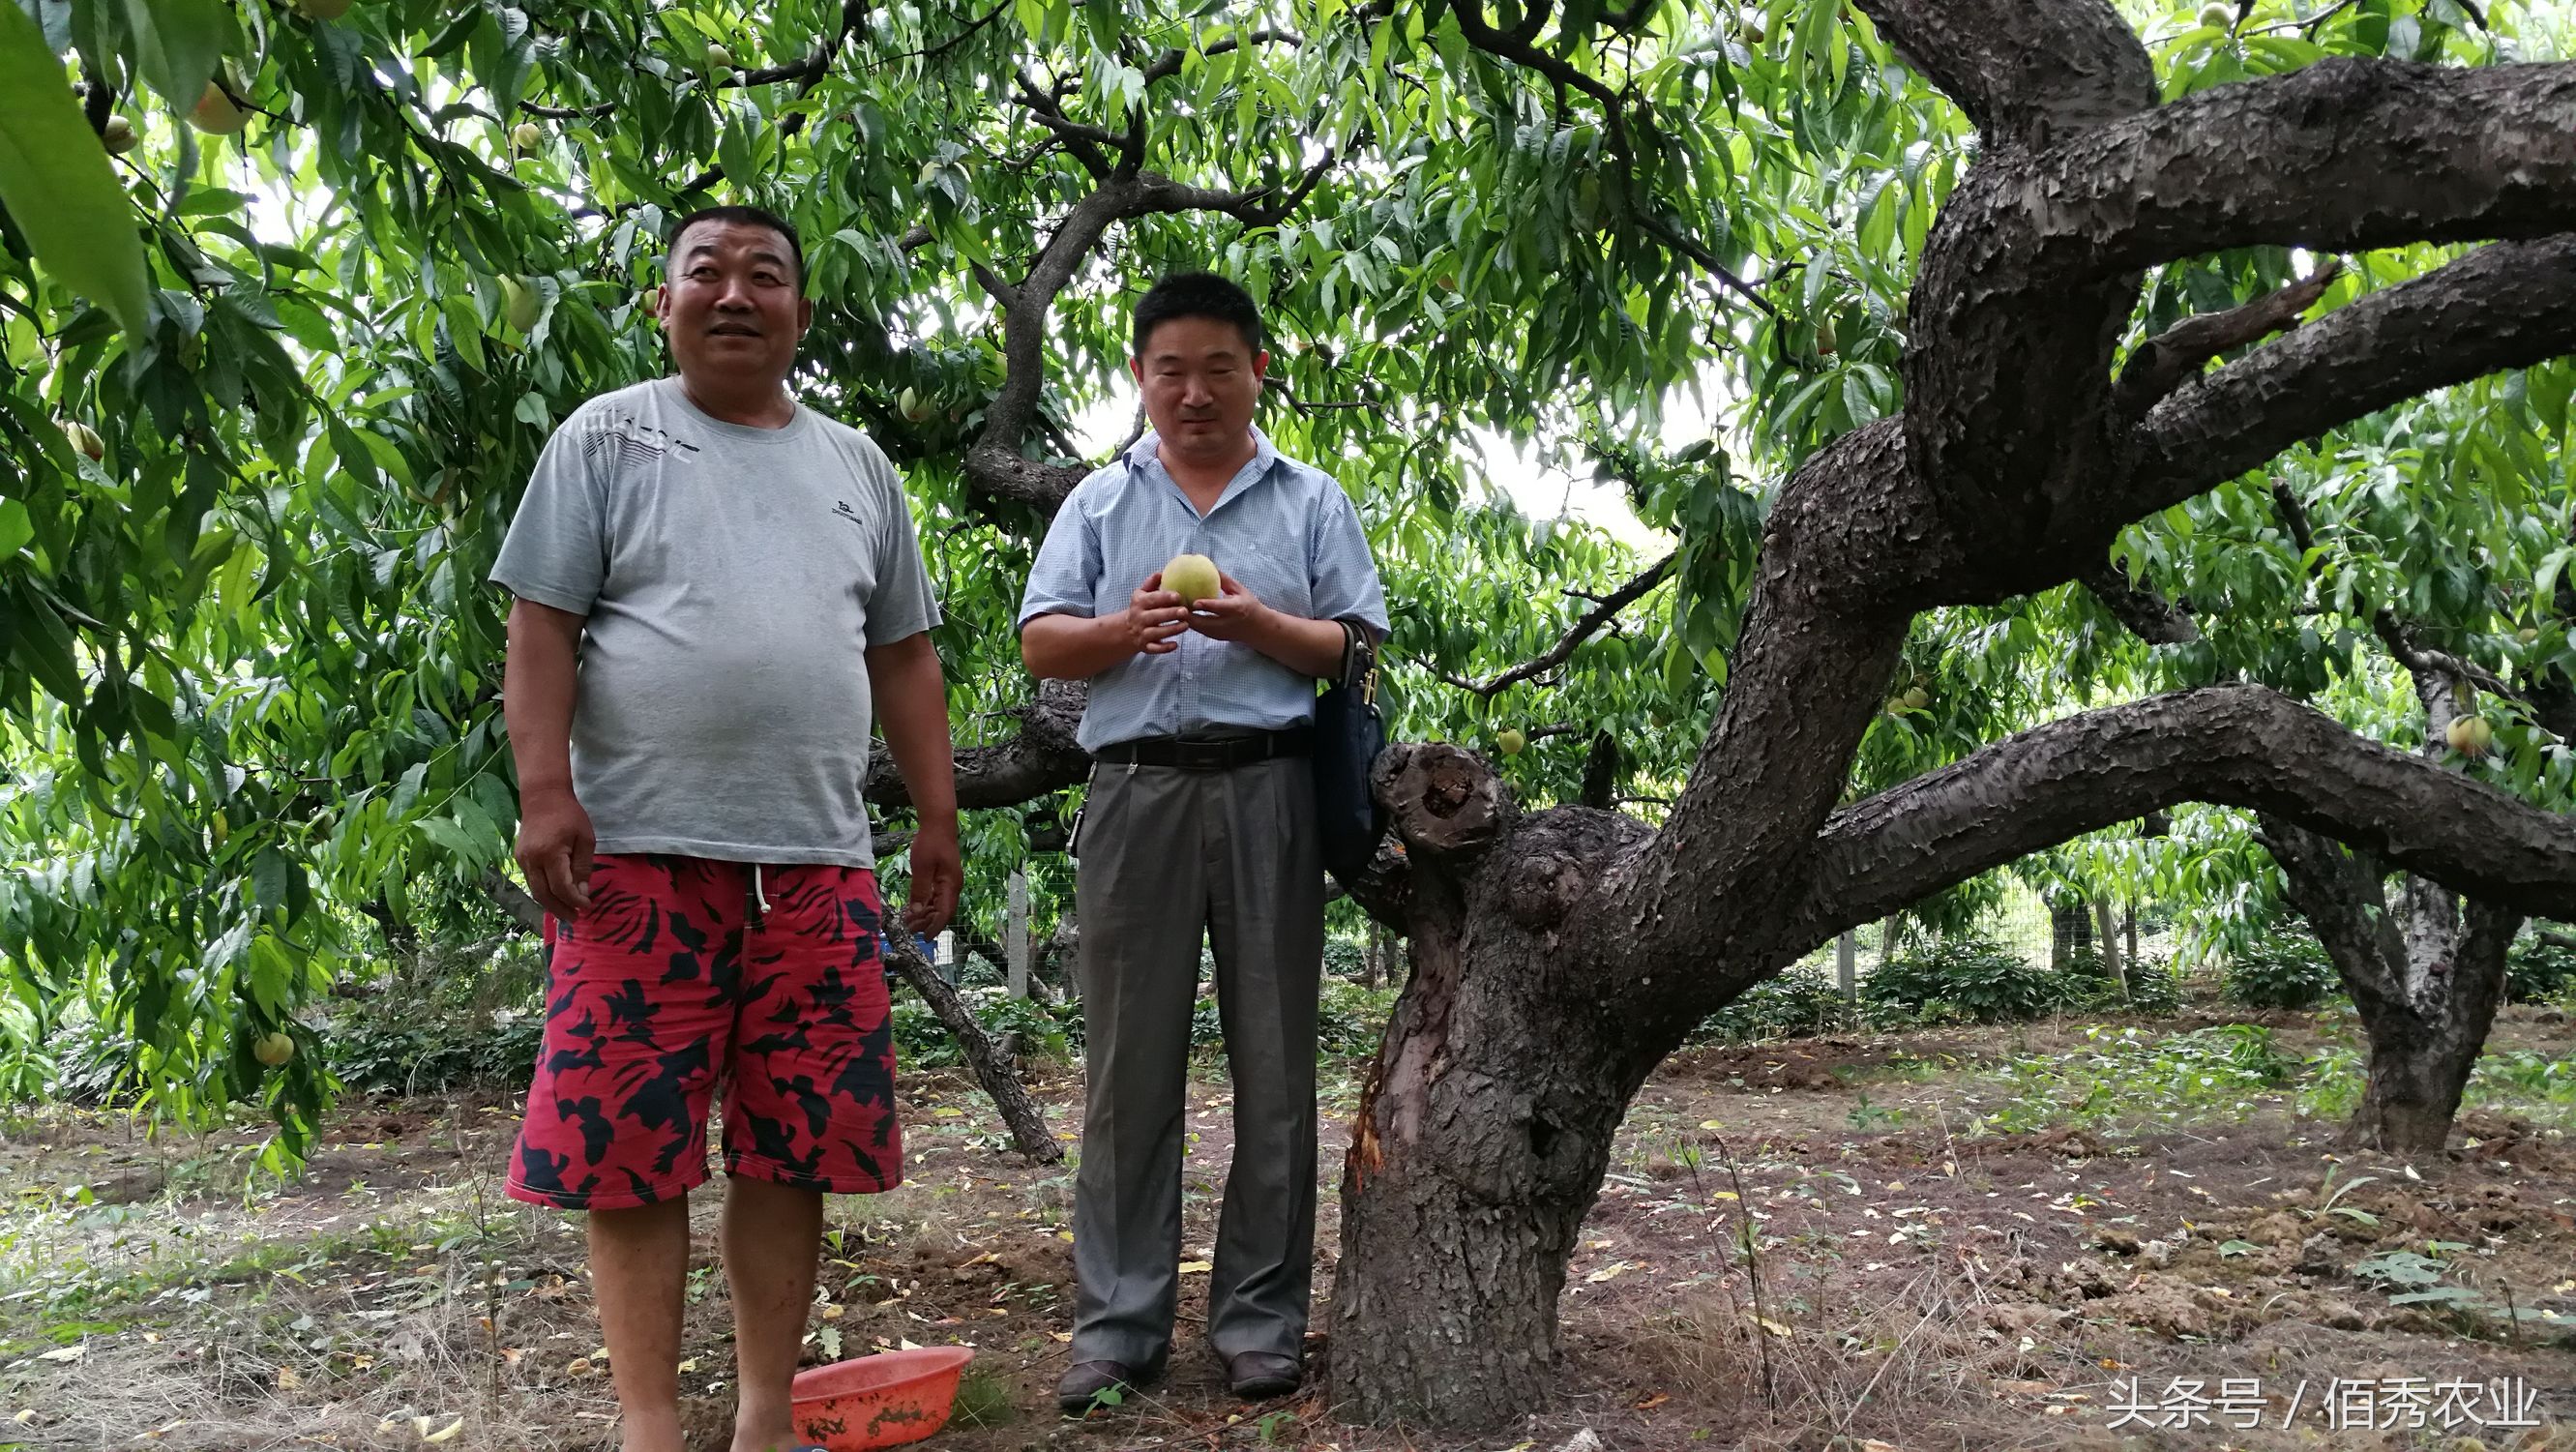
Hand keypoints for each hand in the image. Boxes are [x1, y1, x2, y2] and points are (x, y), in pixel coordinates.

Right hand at [515, 786, 594, 921]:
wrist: (542, 797)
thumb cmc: (569, 815)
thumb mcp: (585, 839)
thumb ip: (583, 867)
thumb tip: (583, 893)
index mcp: (550, 853)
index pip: (561, 887)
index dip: (574, 900)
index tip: (587, 906)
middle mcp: (532, 860)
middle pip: (544, 895)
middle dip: (560, 910)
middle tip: (574, 919)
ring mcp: (522, 860)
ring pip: (535, 890)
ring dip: (550, 904)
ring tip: (566, 913)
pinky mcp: (519, 858)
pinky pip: (531, 881)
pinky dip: (543, 892)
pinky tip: (555, 897)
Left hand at [902, 819, 960, 934]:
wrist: (938, 823)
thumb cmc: (930, 843)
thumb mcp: (922, 867)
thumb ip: (920, 890)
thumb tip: (916, 911)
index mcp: (950, 885)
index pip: (944, 913)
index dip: (935, 927)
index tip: (925, 939)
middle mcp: (952, 886)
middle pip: (942, 911)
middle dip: (926, 922)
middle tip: (909, 930)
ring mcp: (948, 881)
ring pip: (938, 904)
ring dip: (924, 914)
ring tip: (908, 921)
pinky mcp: (943, 876)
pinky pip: (935, 895)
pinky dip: (925, 903)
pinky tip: (913, 907)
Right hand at [1122, 571, 1187, 655]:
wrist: (1126, 630)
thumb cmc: (1140, 608)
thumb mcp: (1141, 594)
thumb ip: (1151, 584)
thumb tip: (1162, 573)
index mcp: (1139, 603)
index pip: (1152, 599)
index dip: (1165, 597)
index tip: (1178, 596)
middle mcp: (1139, 618)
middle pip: (1155, 616)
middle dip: (1170, 614)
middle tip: (1185, 611)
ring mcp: (1142, 633)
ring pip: (1157, 633)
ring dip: (1172, 630)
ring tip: (1186, 625)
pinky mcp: (1145, 647)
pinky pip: (1155, 649)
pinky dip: (1165, 648)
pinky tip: (1176, 644)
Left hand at [1182, 572, 1272, 642]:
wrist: (1257, 629)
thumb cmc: (1249, 605)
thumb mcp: (1240, 590)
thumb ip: (1223, 580)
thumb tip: (1208, 566)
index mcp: (1236, 610)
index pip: (1220, 608)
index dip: (1207, 605)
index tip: (1194, 601)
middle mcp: (1226, 624)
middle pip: (1202, 622)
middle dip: (1186, 615)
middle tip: (1173, 603)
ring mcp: (1219, 633)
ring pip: (1196, 627)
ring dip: (1183, 618)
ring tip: (1171, 606)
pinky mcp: (1213, 637)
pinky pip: (1197, 628)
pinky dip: (1187, 620)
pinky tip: (1178, 611)